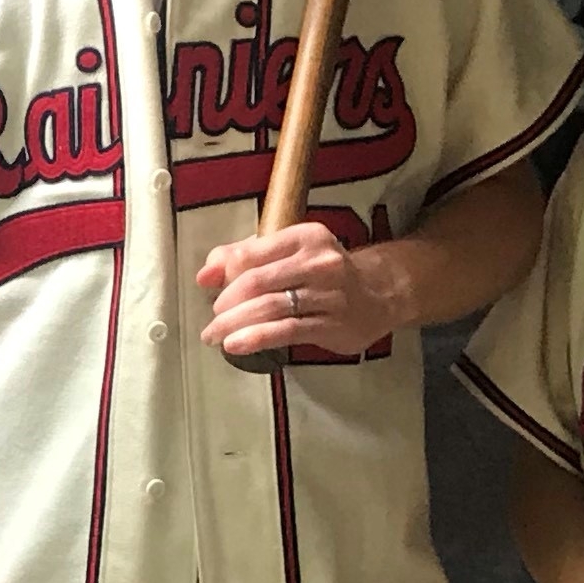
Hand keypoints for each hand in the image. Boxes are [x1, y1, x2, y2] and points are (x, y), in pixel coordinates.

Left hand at [196, 218, 401, 362]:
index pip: (252, 253)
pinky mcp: (332, 324)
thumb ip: (244, 256)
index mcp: (305, 237)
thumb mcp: (289, 253)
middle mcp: (319, 262)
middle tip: (212, 321)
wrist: (378, 295)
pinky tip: (236, 345)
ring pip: (270, 308)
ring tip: (216, 337)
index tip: (208, 290)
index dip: (224, 273)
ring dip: (235, 325)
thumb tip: (205, 274)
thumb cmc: (321, 273)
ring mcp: (329, 294)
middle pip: (257, 282)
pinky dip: (256, 338)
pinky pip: (286, 331)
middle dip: (226, 304)